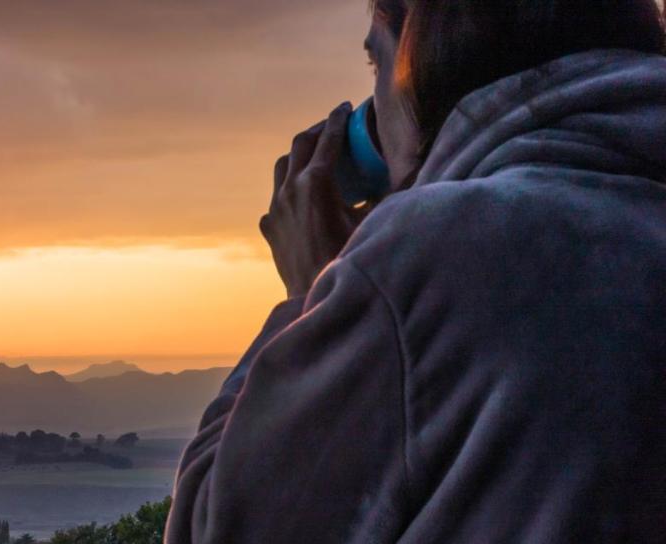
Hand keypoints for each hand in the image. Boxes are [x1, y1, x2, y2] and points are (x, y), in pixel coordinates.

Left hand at [260, 102, 370, 300]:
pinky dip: (290, 187)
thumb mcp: (374, 221)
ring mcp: (274, 209)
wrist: (315, 299)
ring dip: (299, 155)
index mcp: (316, 182)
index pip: (329, 139)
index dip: (339, 119)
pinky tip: (303, 195)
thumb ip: (389, 193)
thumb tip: (412, 171)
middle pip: (299, 145)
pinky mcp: (268, 227)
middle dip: (318, 131)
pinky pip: (276, 197)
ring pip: (282, 168)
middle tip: (333, 126)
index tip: (346, 107)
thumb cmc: (351, 259)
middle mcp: (289, 190)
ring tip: (315, 155)